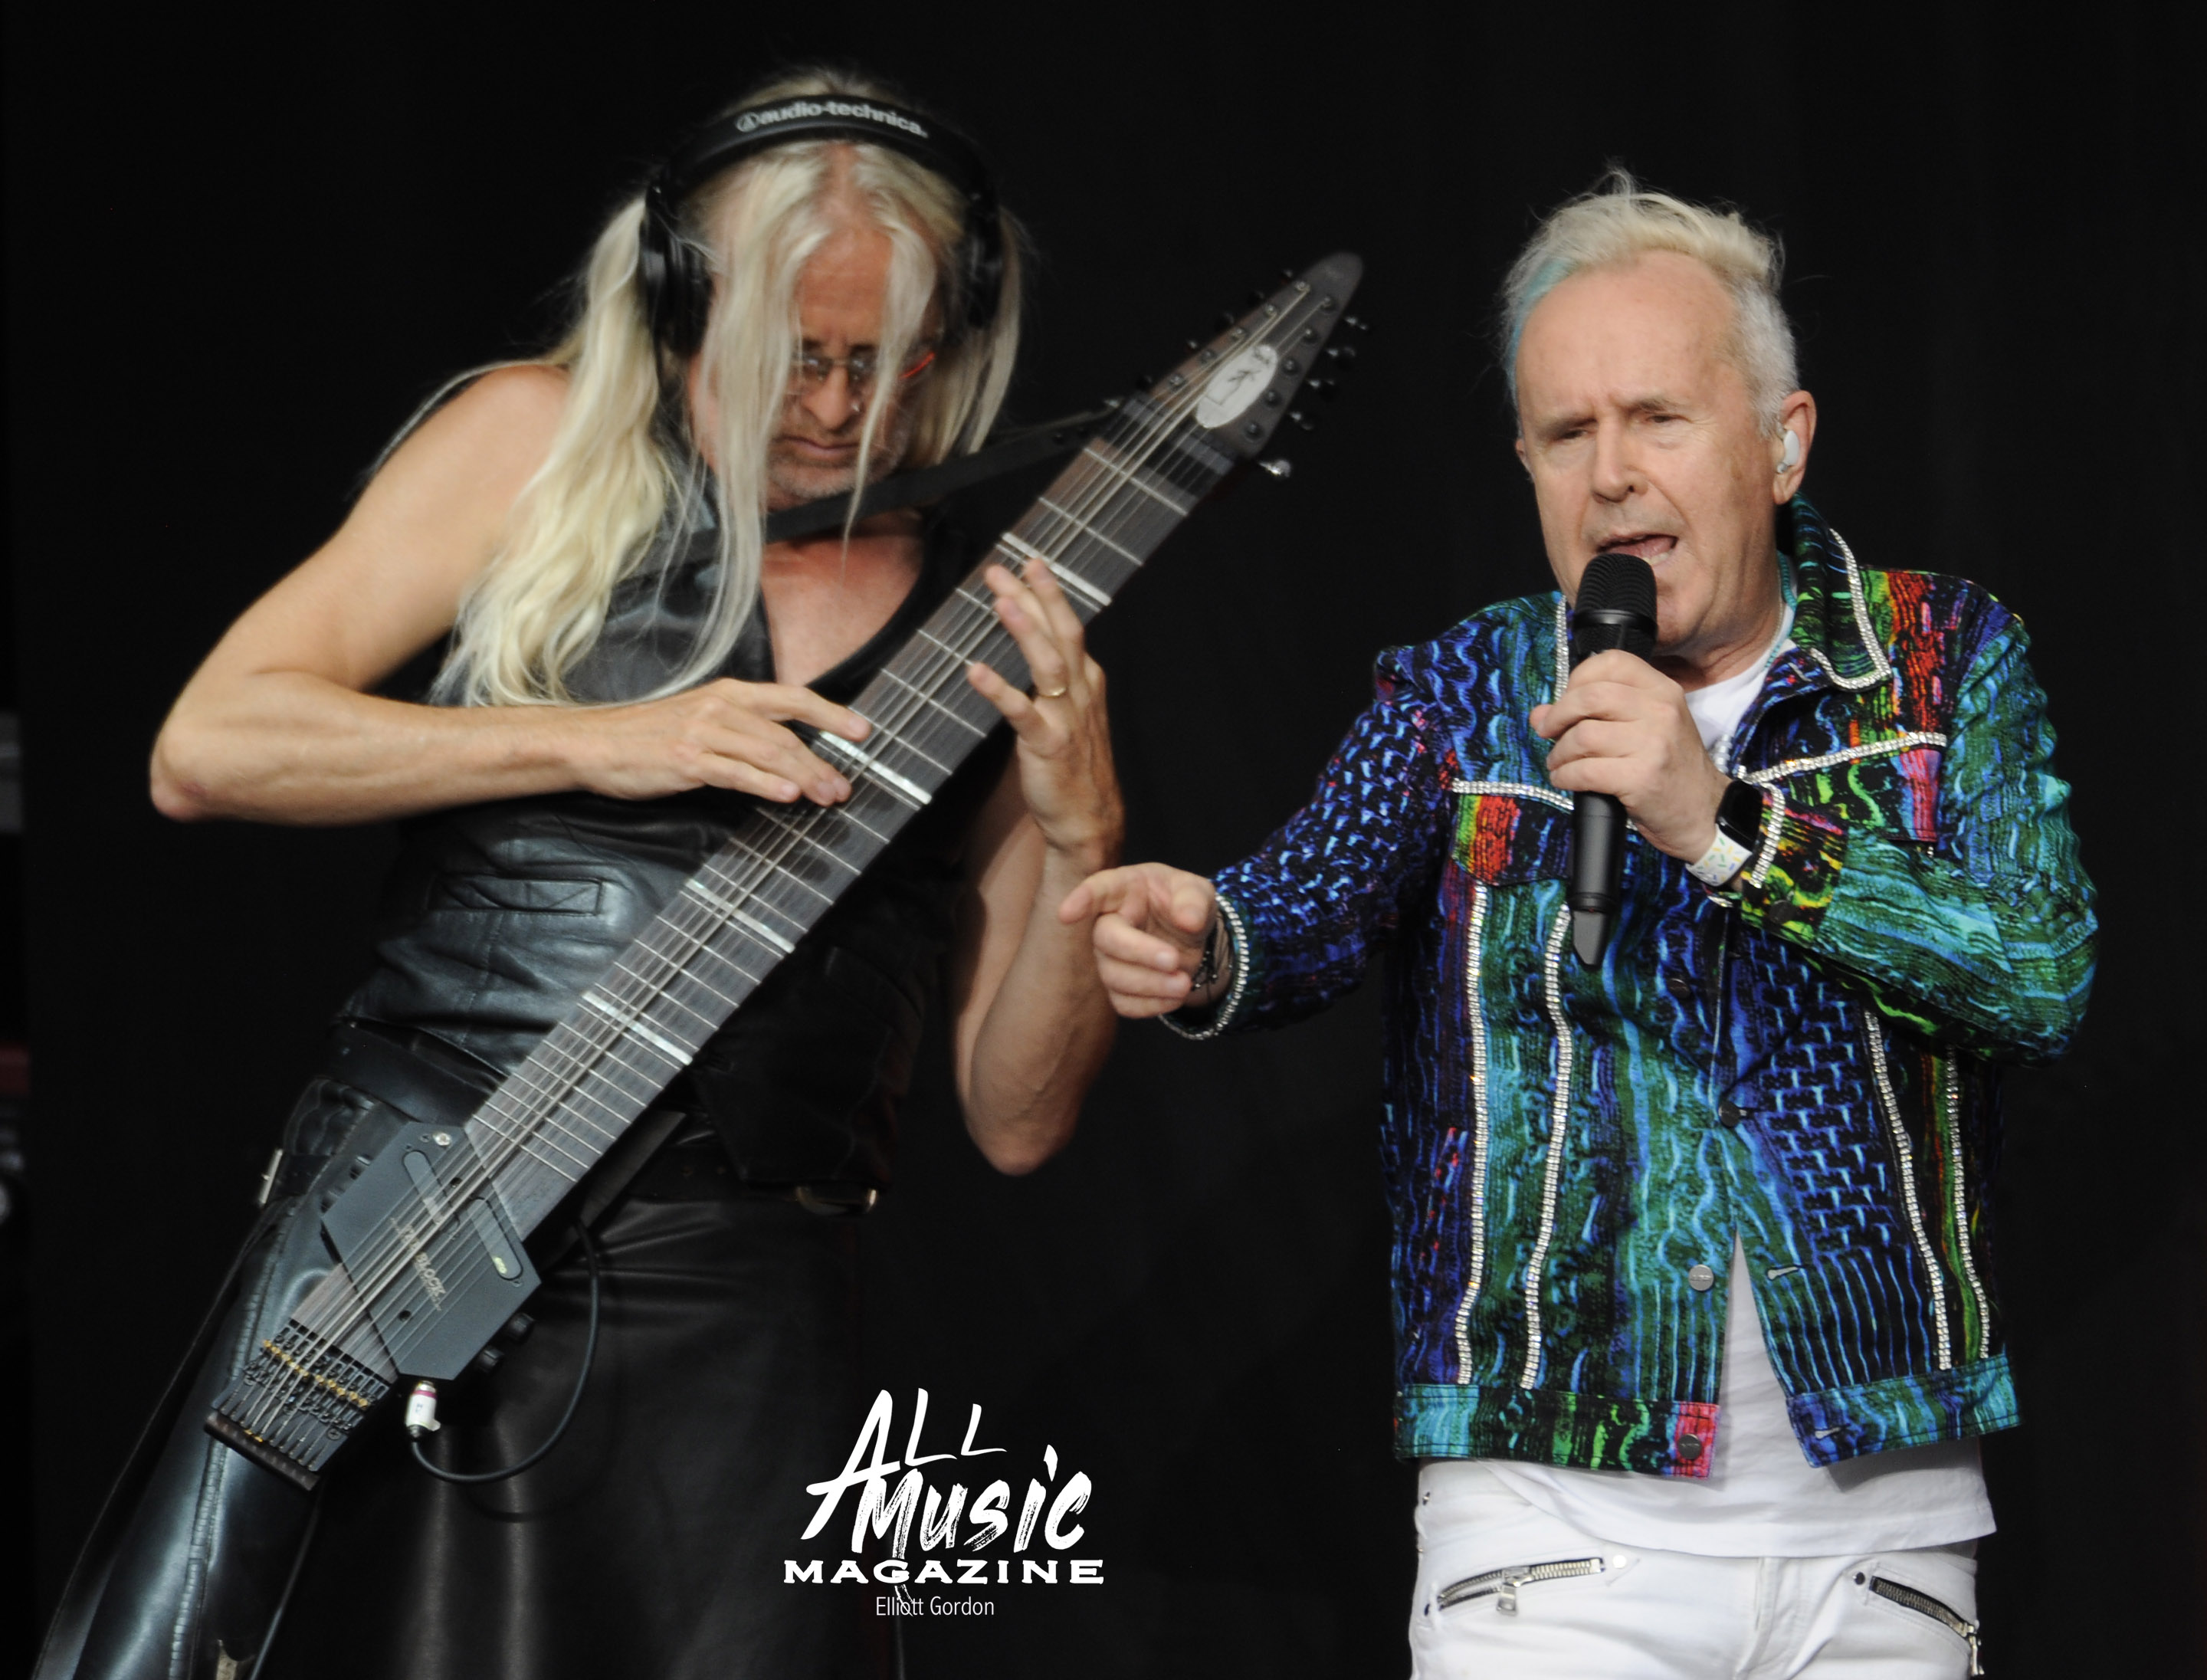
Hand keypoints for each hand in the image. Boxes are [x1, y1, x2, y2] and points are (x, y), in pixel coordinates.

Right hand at [565, 679, 868, 803]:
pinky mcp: (686, 760)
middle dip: (821, 761)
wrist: (592, 744)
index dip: (831, 713)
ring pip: (768, 752)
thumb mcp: (700, 719)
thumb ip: (741, 728)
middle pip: (786, 733)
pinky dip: (766, 784)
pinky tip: (788, 795)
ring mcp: (703, 732)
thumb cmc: (648, 737)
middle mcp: (720, 707)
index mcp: (728, 694)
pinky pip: (735, 772)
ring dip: (804, 775)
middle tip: (843, 788)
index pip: (792, 698)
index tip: (863, 731)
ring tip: (827, 796)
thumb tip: (787, 751)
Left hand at [966, 560, 1122, 870]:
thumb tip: (1035, 643)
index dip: (1048, 594)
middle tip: (1007, 566)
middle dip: (1035, 597)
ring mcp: (1067, 720)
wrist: (1088, 821)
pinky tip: (975, 670)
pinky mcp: (1047, 746)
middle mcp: (1081, 694)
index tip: (1028, 563)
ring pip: (1048, 665)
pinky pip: (1022, 713)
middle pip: (1060, 635)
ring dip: (1025, 630)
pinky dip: (999, 690)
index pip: (1067, 627)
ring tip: (1001, 600)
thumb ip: (1058, 680)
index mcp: (1087, 682)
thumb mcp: (1073, 714)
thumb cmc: (1074, 768)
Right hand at [1059, 863, 1217, 1017]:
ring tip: (1184, 982)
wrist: (1192, 937)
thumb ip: (1194, 901)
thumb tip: (1189, 920)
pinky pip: (1124, 1003)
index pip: (1098, 890)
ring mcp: (1110, 957)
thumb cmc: (1185, 904)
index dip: (1081, 900)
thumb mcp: (1198, 892)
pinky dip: (1152, 1004)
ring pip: (1113, 976)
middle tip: (1173, 960)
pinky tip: (1175, 996)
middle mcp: (1109, 922)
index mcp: (1124, 889)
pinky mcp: (1119, 987)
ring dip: (1151, 984)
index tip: (1066, 914)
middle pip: (1105, 939)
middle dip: (1139, 952)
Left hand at [1530, 650, 1729, 859]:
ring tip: (1559, 763)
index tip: (1565, 701)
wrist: (1702, 812)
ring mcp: (1653, 744)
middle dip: (1558, 716)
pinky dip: (1565, 776)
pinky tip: (1566, 779)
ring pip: (1582, 735)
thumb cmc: (1667, 768)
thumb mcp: (1644, 730)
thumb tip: (1540, 713)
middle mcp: (1661, 711)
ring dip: (1559, 752)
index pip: (1611, 662)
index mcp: (1663, 690)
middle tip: (1548, 732)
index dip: (1578, 678)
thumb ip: (1595, 714)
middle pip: (1590, 696)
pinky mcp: (1640, 778)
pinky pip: (1584, 771)